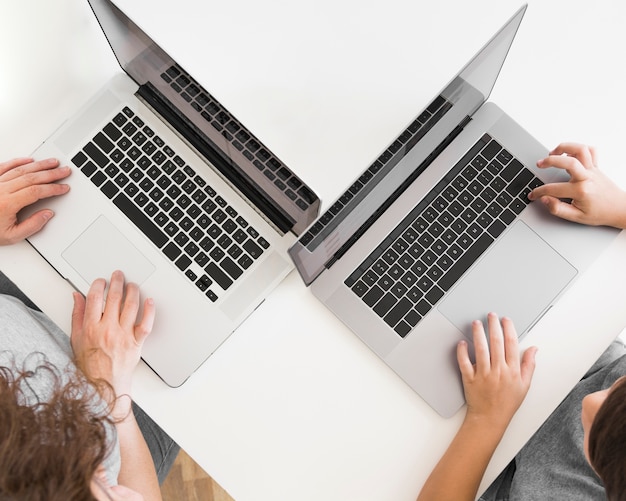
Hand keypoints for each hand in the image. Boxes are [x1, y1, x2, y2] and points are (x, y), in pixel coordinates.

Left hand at [0, 157, 70, 244]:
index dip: (53, 189)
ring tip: (53, 163)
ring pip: (20, 170)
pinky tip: (29, 160)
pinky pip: (5, 166)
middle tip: (65, 171)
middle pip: (31, 178)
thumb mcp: (12, 236)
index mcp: (7, 204)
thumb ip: (32, 225)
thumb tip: (48, 214)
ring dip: (39, 165)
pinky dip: (18, 162)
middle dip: (51, 174)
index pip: (36, 192)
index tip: (64, 188)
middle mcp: (1, 190)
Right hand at [71, 271, 154, 403]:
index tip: (101, 280)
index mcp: (90, 328)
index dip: (99, 285)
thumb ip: (77, 316)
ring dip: (132, 291)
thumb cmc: (89, 365)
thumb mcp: (75, 339)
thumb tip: (77, 296)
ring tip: (132, 285)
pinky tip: (150, 301)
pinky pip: (146, 324)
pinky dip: (150, 311)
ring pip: (130, 306)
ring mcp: (123, 336)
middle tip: (119, 275)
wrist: (103, 386)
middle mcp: (107, 329)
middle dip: (117, 282)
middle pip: (114, 298)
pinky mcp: (136, 343)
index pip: (95, 297)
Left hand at [457, 313, 536, 427]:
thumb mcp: (524, 385)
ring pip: (481, 349)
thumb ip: (529, 365)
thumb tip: (533, 349)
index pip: (512, 344)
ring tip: (476, 323)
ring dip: (478, 334)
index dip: (509, 329)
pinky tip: (462, 342)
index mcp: (512, 371)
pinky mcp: (470, 379)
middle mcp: (498, 370)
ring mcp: (483, 374)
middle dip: (493, 325)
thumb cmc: (507, 403)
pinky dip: (462, 352)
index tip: (506, 319)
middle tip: (491, 315)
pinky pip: (464, 362)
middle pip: (496, 342)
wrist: (490, 418)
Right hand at [528, 143, 625, 228]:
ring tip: (553, 153)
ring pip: (580, 150)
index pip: (553, 189)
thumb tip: (544, 200)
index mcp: (581, 190)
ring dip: (564, 147)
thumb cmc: (600, 213)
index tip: (533, 194)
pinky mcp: (596, 167)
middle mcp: (587, 177)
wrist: (619, 209)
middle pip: (567, 162)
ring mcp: (593, 170)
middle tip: (539, 164)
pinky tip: (569, 154)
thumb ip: (557, 209)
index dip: (539, 192)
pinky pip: (590, 151)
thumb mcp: (576, 217)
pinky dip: (578, 149)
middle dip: (550, 161)